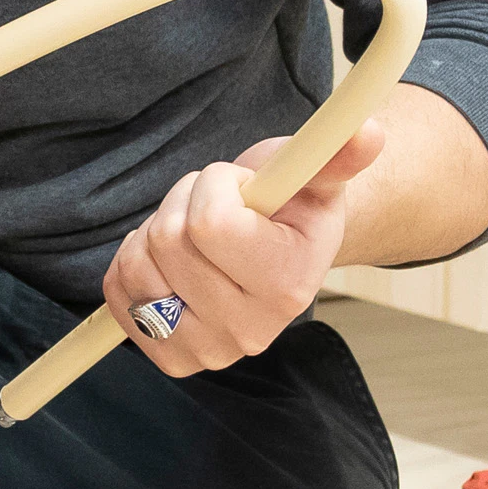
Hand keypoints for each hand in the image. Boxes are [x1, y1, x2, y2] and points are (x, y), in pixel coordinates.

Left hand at [102, 119, 388, 377]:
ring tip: (194, 234)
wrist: (277, 256)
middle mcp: (250, 332)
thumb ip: (335, 154)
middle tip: (214, 208)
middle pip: (168, 240)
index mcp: (289, 286)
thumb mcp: (311, 175)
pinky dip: (133, 261)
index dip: (213, 186)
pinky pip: (117, 289)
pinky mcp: (167, 356)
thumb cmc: (290, 208)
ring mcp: (207, 351)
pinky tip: (172, 260)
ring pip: (137, 263)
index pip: (210, 224)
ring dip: (155, 232)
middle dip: (183, 204)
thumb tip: (370, 132)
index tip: (238, 186)